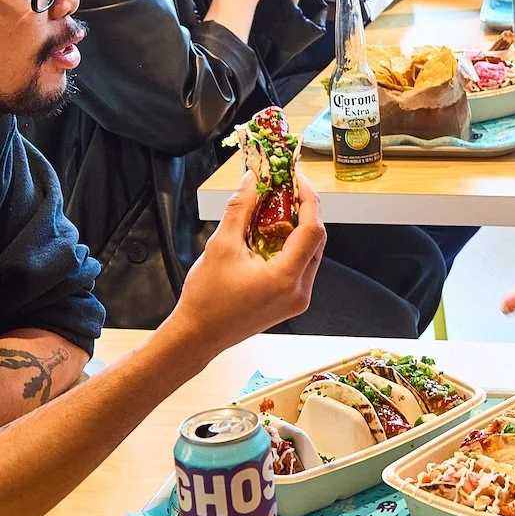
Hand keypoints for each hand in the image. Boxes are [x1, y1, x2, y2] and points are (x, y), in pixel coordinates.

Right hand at [173, 172, 327, 349]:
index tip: (297, 180)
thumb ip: (241, 209)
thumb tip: (252, 181)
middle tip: (286, 189)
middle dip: (303, 211)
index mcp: (286, 278)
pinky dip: (291, 246)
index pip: (313, 229)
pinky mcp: (291, 302)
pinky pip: (300, 266)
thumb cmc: (206, 299)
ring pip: (310, 253)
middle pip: (316, 240)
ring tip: (277, 207)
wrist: (198, 335)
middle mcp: (300, 291)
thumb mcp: (221, 245)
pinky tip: (273, 232)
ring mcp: (298, 299)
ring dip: (297, 228)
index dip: (308, 200)